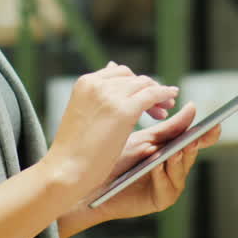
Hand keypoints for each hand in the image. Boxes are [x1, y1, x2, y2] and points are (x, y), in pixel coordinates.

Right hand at [44, 62, 179, 202]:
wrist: (66, 170)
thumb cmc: (74, 149)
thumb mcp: (85, 113)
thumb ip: (100, 94)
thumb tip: (113, 66)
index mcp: (85, 83)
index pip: (118, 73)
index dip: (134, 83)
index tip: (144, 96)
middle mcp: (97, 84)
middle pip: (133, 77)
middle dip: (148, 88)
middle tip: (162, 104)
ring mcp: (110, 95)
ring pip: (144, 84)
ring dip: (158, 93)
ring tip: (166, 109)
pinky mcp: (124, 110)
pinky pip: (152, 95)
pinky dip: (164, 94)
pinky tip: (171, 100)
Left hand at [88, 102, 221, 221]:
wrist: (94, 182)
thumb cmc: (118, 159)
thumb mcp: (146, 140)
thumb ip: (171, 128)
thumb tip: (193, 108)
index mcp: (174, 150)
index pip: (196, 140)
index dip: (207, 134)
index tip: (215, 124)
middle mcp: (176, 168)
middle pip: (190, 155)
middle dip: (191, 146)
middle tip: (192, 138)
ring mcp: (170, 184)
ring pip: (181, 171)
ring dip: (176, 161)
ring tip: (173, 150)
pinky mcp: (161, 199)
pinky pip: (167, 188)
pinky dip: (162, 177)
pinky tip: (155, 166)